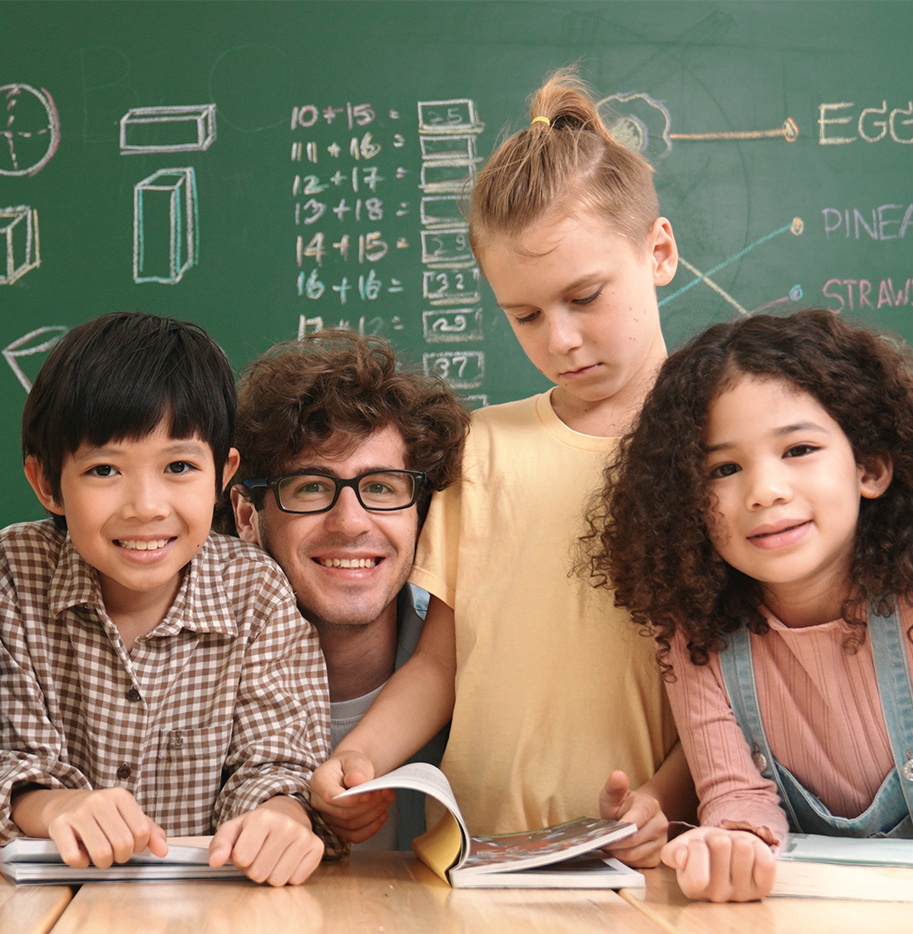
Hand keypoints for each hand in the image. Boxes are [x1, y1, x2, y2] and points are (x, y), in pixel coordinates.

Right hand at [37, 787, 167, 868]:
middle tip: (115, 853)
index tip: (131, 846)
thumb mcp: (129, 817)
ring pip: (101, 853)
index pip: (142, 831)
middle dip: (121, 857)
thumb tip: (164, 851)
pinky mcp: (59, 825)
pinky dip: (81, 864)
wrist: (66, 805)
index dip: (139, 847)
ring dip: (103, 863)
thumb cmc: (104, 816)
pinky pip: (74, 858)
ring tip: (101, 856)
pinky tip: (82, 854)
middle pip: (123, 844)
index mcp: (121, 796)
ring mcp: (78, 812)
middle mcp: (100, 801)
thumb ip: (151, 832)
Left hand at [209, 796, 323, 885]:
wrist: (286, 815)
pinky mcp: (317, 847)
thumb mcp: (233, 830)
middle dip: (255, 869)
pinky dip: (289, 875)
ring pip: (278, 880)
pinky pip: (296, 880)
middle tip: (260, 854)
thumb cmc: (255, 828)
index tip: (246, 848)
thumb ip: (220, 844)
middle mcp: (286, 825)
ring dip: (272, 874)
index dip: (241, 859)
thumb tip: (215, 861)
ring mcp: (304, 835)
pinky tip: (288, 859)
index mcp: (262, 818)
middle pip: (259, 873)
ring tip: (273, 857)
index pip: (242, 859)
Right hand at [310, 754, 394, 843]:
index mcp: (319, 782)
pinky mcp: (339, 828)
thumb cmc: (352, 765)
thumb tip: (357, 781)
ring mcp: (328, 818)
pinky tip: (383, 814)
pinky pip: (355, 835)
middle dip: (369, 805)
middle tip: (387, 791)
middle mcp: (319, 803)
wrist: (354, 773)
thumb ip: (355, 768)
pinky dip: (372, 828)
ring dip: (374, 813)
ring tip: (388, 797)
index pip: (331, 797)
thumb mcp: (354, 759)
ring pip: (351, 825)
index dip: (351, 799)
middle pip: (344, 813)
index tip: (370, 793)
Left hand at [598, 770, 667, 867]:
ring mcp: (662, 841)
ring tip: (608, 845)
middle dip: (615, 842)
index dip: (621, 827)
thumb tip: (618, 775)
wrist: (634, 815)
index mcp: (650, 805)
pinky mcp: (658, 857)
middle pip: (635, 839)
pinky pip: (640, 864)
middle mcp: (660, 823)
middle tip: (601, 841)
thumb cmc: (622, 805)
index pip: (637, 819)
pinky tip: (619, 852)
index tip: (608, 832)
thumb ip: (614, 786)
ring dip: (618, 853)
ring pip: (636, 854)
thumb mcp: (613, 795)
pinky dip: (626, 860)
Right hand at [661, 826, 775, 900]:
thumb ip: (672, 851)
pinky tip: (748, 856)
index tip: (697, 844)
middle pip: (721, 845)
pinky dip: (757, 848)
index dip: (697, 845)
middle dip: (717, 837)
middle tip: (716, 845)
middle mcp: (716, 897)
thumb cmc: (702, 847)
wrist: (727, 850)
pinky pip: (765, 859)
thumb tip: (681, 858)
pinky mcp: (763, 889)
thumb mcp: (683, 844)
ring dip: (736, 840)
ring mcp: (741, 895)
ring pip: (743, 847)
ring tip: (732, 849)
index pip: (697, 873)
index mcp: (692, 889)